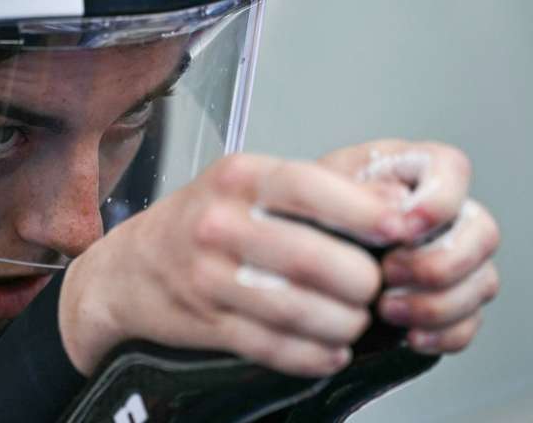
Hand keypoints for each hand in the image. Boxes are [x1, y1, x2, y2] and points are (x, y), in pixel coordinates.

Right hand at [60, 152, 403, 376]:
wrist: (131, 267)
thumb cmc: (202, 218)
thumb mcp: (247, 183)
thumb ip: (313, 191)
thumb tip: (393, 208)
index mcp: (238, 177)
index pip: (309, 187)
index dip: (362, 210)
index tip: (400, 229)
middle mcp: (219, 222)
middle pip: (309, 257)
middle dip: (361, 281)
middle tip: (380, 288)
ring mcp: (208, 275)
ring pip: (295, 308)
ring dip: (342, 322)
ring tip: (356, 321)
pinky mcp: (206, 322)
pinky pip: (272, 346)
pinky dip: (313, 355)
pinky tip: (330, 350)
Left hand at [321, 139, 499, 353]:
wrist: (290, 266)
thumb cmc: (301, 218)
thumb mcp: (314, 193)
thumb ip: (357, 193)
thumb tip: (398, 203)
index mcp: (407, 172)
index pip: (453, 169)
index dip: (440, 200)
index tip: (405, 228)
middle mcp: (439, 213)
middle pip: (483, 232)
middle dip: (439, 263)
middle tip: (388, 275)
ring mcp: (450, 258)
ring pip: (482, 281)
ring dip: (437, 304)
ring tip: (385, 308)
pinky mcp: (447, 301)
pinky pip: (470, 322)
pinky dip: (444, 334)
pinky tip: (408, 335)